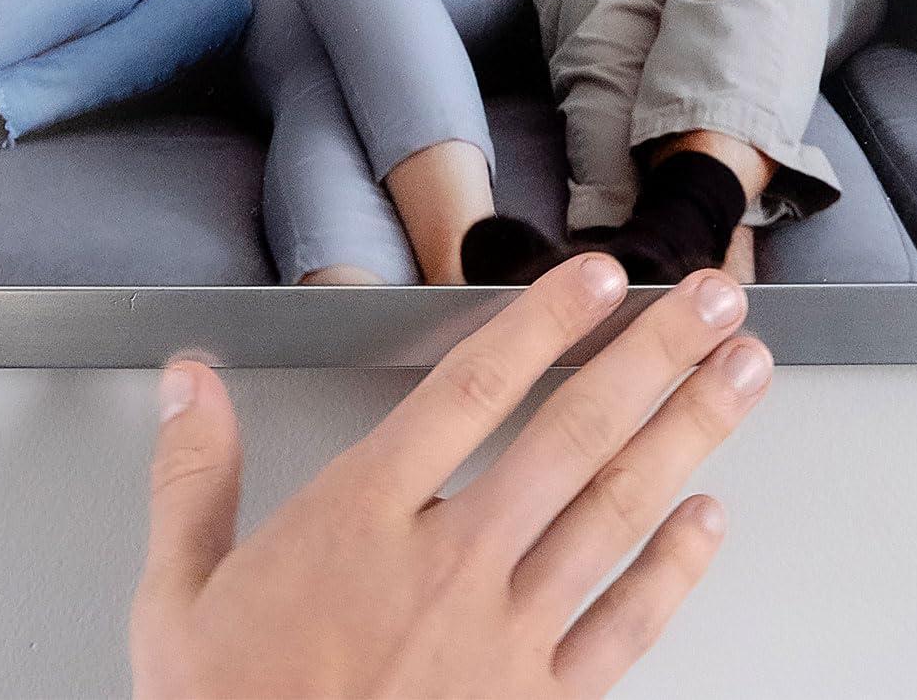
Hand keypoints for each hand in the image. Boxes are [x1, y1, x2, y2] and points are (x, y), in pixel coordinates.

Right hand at [131, 256, 769, 699]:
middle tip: (708, 301)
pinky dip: (674, 569)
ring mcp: (503, 638)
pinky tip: (709, 521)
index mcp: (360, 521)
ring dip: (686, 433)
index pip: (473, 390)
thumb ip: (194, 479)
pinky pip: (623, 628)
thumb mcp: (178, 599)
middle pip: (571, 434)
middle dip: (652, 355)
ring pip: (615, 513)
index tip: (595, 277)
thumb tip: (190, 386)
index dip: (543, 322)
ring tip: (738, 376)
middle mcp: (447, 566)